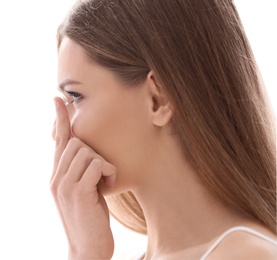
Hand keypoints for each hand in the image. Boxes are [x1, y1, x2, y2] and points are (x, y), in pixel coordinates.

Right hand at [50, 97, 116, 259]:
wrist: (88, 248)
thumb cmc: (91, 216)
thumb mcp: (83, 190)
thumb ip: (80, 170)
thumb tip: (89, 152)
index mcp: (57, 175)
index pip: (57, 141)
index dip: (59, 119)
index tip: (58, 100)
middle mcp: (56, 177)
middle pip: (76, 142)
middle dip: (95, 153)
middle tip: (103, 173)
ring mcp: (64, 184)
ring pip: (86, 151)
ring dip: (103, 164)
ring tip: (106, 182)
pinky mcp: (78, 191)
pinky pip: (96, 164)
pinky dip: (108, 172)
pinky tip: (110, 185)